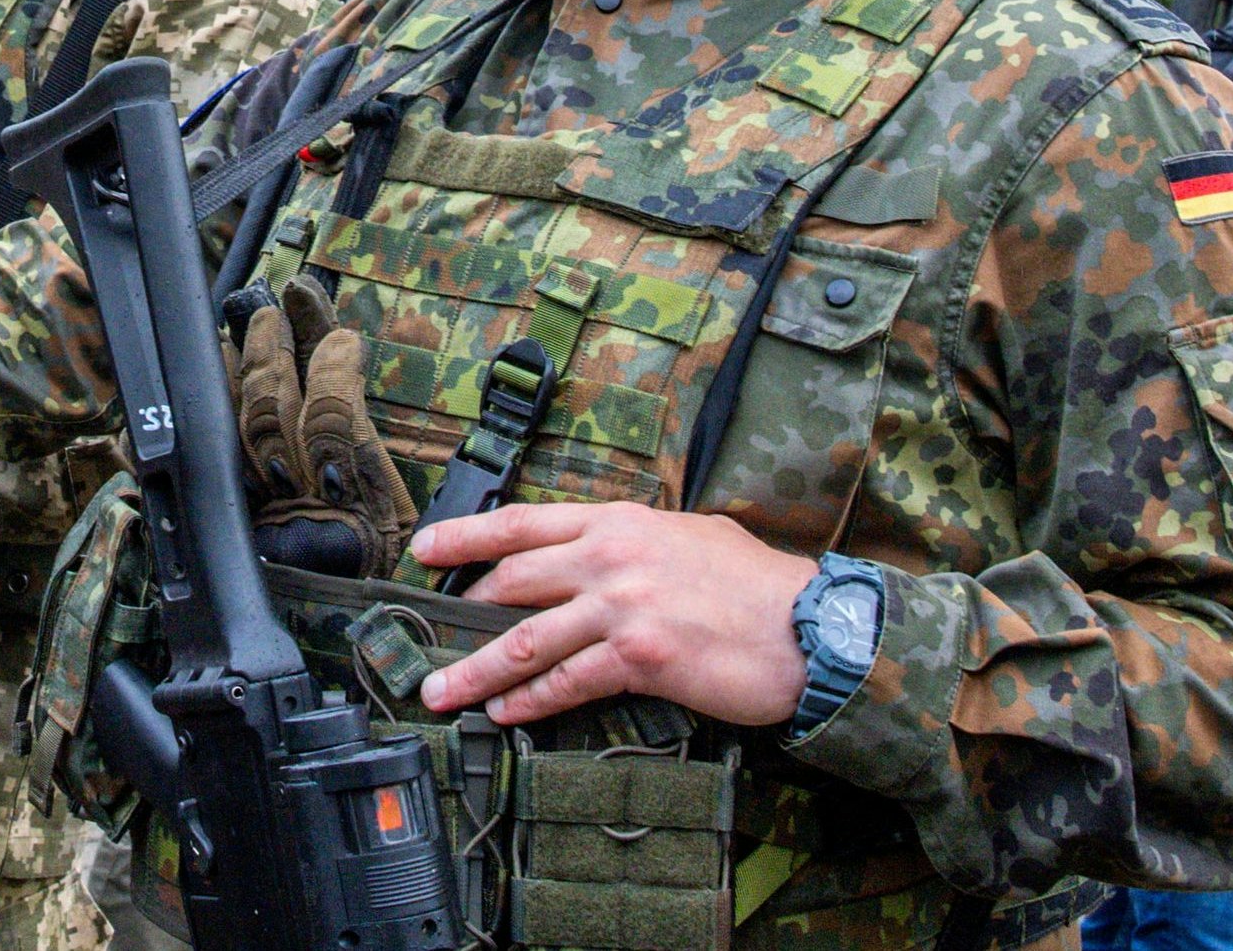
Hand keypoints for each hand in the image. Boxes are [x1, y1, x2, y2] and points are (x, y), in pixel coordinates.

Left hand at [409, 502, 819, 729]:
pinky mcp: (640, 658)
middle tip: (421, 638)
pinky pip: (567, 682)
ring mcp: (622, 607)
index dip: (465, 536)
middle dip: (458, 613)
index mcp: (620, 521)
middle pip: (510, 581)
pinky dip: (529, 700)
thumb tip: (596, 549)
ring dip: (476, 670)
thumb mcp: (689, 535)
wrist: (812, 627)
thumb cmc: (758, 584)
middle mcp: (611, 557)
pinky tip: (506, 711)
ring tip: (441, 690)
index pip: (522, 522)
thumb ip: (635, 539)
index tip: (424, 550)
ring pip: (526, 639)